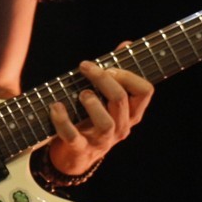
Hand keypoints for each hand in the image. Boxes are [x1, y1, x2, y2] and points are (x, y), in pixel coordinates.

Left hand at [47, 58, 152, 174]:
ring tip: (80, 92)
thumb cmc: (93, 119)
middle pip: (121, 100)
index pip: (145, 91)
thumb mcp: (107, 98)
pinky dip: (62, 119)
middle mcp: (121, 127)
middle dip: (103, 79)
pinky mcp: (80, 149)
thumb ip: (117, 72)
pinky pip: (73, 136)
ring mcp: (102, 141)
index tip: (109, 65)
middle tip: (86, 68)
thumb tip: (127, 44)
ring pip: (106, 123)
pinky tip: (56, 106)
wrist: (75, 157)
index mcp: (131, 113)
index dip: (128, 74)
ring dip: (91, 102)